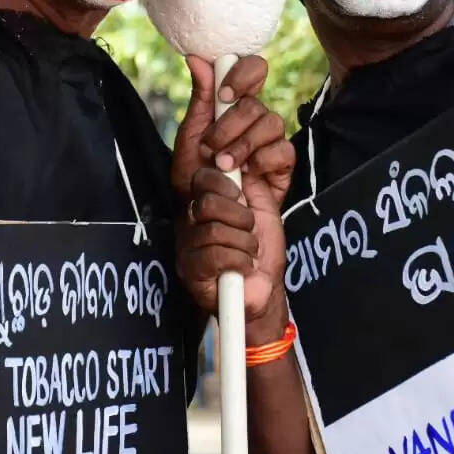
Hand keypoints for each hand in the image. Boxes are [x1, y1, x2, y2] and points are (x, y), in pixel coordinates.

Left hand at [170, 55, 294, 210]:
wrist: (208, 232)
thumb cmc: (196, 190)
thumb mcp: (189, 142)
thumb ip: (199, 101)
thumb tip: (196, 59)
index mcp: (231, 111)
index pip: (251, 72)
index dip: (243, 73)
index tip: (225, 94)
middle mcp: (253, 124)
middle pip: (256, 102)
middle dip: (230, 125)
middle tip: (212, 149)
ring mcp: (269, 146)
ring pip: (272, 123)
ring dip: (242, 145)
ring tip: (226, 167)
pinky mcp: (283, 170)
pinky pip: (284, 151)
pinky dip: (263, 161)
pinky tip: (249, 175)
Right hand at [177, 166, 289, 344]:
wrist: (265, 292)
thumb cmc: (261, 252)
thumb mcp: (261, 210)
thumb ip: (250, 184)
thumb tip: (239, 160)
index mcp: (204, 204)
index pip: (199, 177)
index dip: (221, 180)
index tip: (239, 194)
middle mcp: (189, 223)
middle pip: (206, 202)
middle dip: (239, 216)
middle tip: (249, 230)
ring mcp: (187, 248)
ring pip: (213, 230)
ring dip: (244, 243)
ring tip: (249, 253)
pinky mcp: (191, 271)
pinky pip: (215, 256)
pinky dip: (239, 261)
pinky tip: (243, 268)